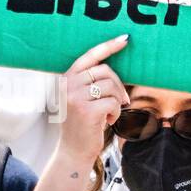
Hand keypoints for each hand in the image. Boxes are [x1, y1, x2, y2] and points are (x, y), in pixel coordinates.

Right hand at [54, 34, 128, 166]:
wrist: (72, 152)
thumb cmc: (81, 124)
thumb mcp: (79, 98)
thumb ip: (89, 82)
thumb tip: (113, 67)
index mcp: (65, 79)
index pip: (89, 56)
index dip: (108, 46)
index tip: (125, 39)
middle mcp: (67, 85)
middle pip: (105, 71)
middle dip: (118, 85)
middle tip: (121, 100)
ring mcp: (75, 98)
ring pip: (110, 86)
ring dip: (116, 100)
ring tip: (110, 112)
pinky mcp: (86, 110)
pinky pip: (113, 102)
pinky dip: (115, 112)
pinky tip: (108, 121)